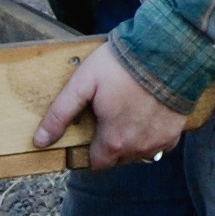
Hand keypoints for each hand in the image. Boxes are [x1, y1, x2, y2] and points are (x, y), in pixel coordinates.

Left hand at [36, 39, 189, 168]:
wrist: (168, 52)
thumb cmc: (123, 65)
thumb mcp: (83, 83)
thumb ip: (60, 114)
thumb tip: (40, 141)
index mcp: (113, 141)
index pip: (96, 164)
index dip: (90, 151)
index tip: (90, 132)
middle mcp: (137, 148)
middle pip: (117, 159)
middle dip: (109, 145)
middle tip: (107, 117)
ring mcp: (158, 142)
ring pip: (138, 153)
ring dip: (130, 141)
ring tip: (126, 113)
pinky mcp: (174, 132)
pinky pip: (159, 144)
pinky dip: (151, 135)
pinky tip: (146, 114)